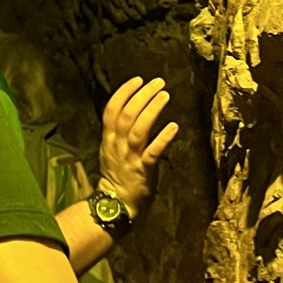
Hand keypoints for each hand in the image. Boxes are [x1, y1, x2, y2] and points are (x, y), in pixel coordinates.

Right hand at [98, 76, 177, 219]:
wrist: (116, 203)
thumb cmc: (117, 174)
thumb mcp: (110, 149)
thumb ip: (118, 131)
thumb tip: (130, 108)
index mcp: (109, 138)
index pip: (112, 109)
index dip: (124, 92)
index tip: (138, 80)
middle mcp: (118, 145)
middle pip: (127, 114)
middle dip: (142, 95)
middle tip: (158, 83)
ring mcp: (130, 157)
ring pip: (138, 129)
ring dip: (152, 110)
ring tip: (165, 95)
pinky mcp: (143, 170)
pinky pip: (153, 152)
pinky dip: (163, 138)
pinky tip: (173, 126)